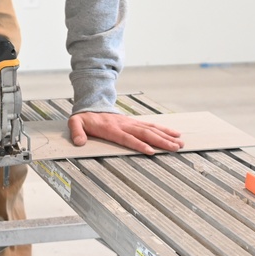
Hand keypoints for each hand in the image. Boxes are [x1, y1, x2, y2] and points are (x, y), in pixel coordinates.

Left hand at [68, 111, 183, 154]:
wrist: (91, 104)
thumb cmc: (84, 117)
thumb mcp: (75, 123)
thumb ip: (76, 132)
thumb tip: (79, 142)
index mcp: (111, 128)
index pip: (127, 138)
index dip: (138, 144)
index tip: (150, 151)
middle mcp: (124, 125)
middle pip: (144, 134)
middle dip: (160, 141)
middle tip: (175, 148)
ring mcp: (130, 123)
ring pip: (151, 129)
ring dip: (166, 136)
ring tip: (179, 143)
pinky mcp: (134, 122)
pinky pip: (151, 126)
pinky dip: (163, 130)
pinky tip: (174, 134)